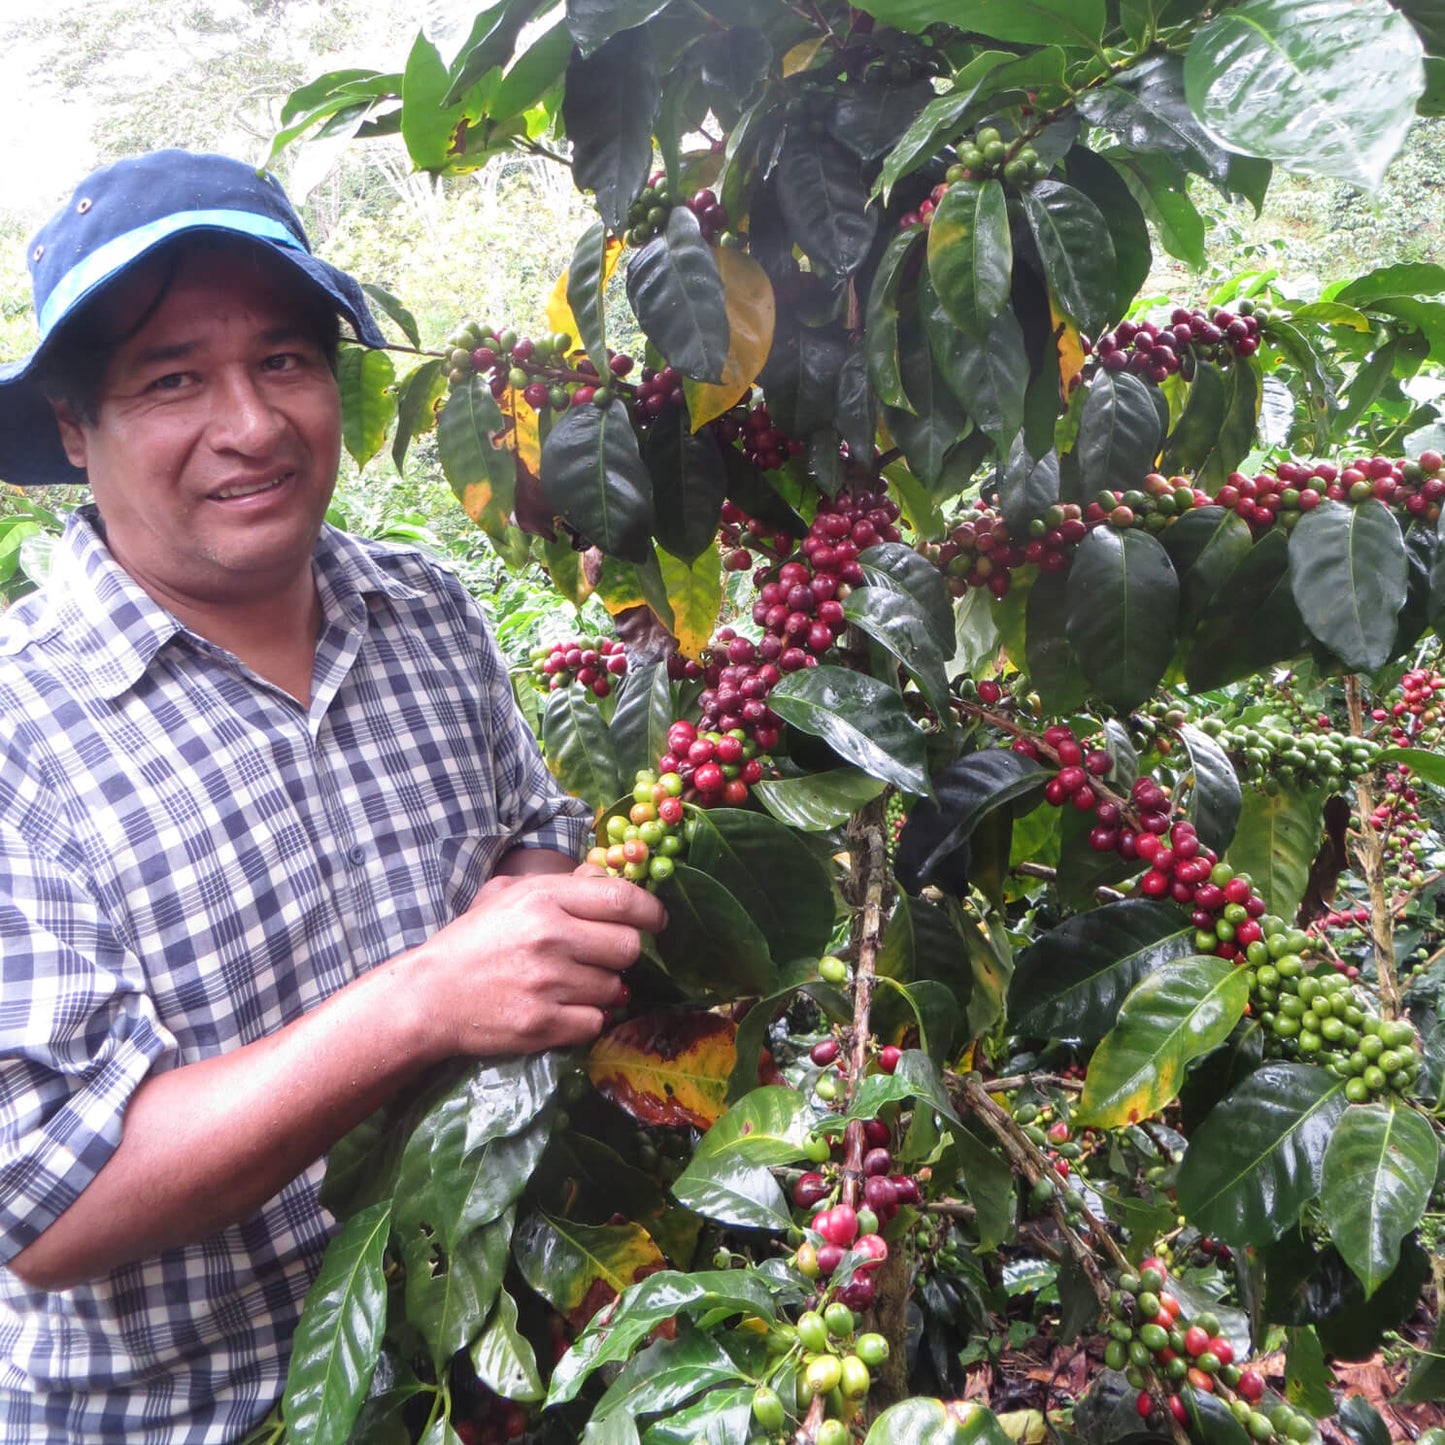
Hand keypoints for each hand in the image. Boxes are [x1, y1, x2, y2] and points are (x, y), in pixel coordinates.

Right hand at [412, 868, 666, 1058]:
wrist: (430, 996)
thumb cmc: (473, 942)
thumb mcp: (509, 895)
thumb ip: (562, 884)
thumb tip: (607, 876)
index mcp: (544, 898)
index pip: (623, 898)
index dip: (650, 911)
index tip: (656, 921)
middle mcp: (550, 937)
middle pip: (628, 947)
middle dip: (622, 954)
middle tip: (601, 957)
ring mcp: (548, 984)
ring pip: (615, 988)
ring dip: (602, 988)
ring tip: (570, 984)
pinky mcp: (543, 1025)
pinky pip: (595, 1022)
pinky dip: (586, 1019)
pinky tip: (562, 1009)